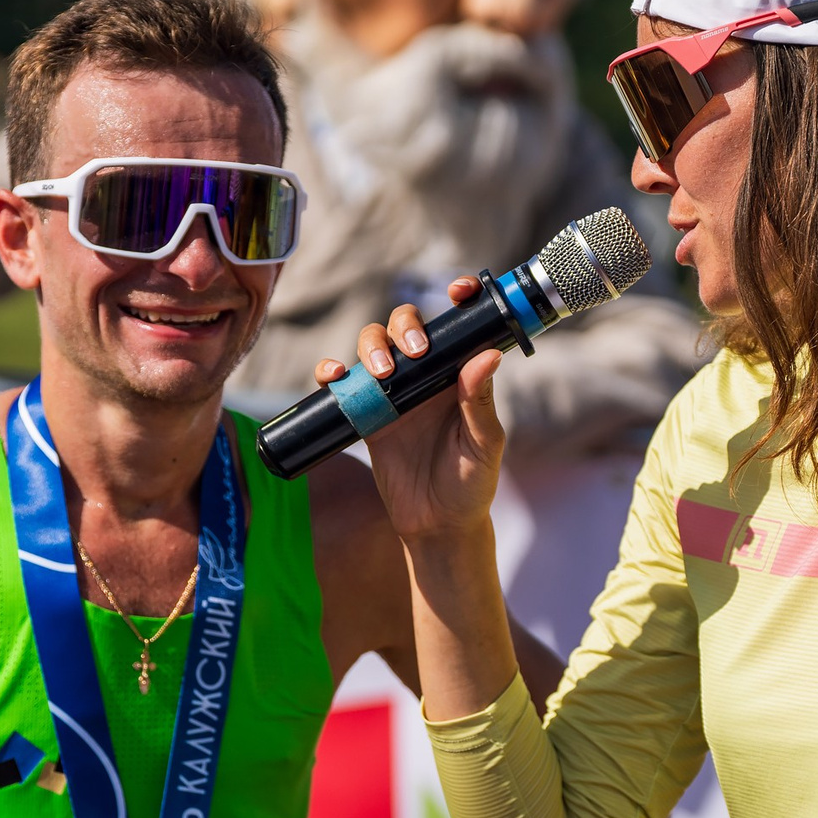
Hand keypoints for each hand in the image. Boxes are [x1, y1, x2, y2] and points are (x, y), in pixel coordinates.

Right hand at [314, 277, 504, 546]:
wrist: (436, 526)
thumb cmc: (471, 485)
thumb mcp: (484, 445)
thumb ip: (480, 403)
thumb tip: (486, 357)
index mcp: (458, 376)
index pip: (457, 325)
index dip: (458, 298)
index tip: (458, 290)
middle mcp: (425, 376)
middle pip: (405, 326)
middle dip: (404, 326)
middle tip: (414, 353)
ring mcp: (392, 393)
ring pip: (371, 346)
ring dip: (370, 346)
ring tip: (380, 374)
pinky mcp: (365, 415)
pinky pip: (342, 384)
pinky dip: (331, 371)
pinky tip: (334, 377)